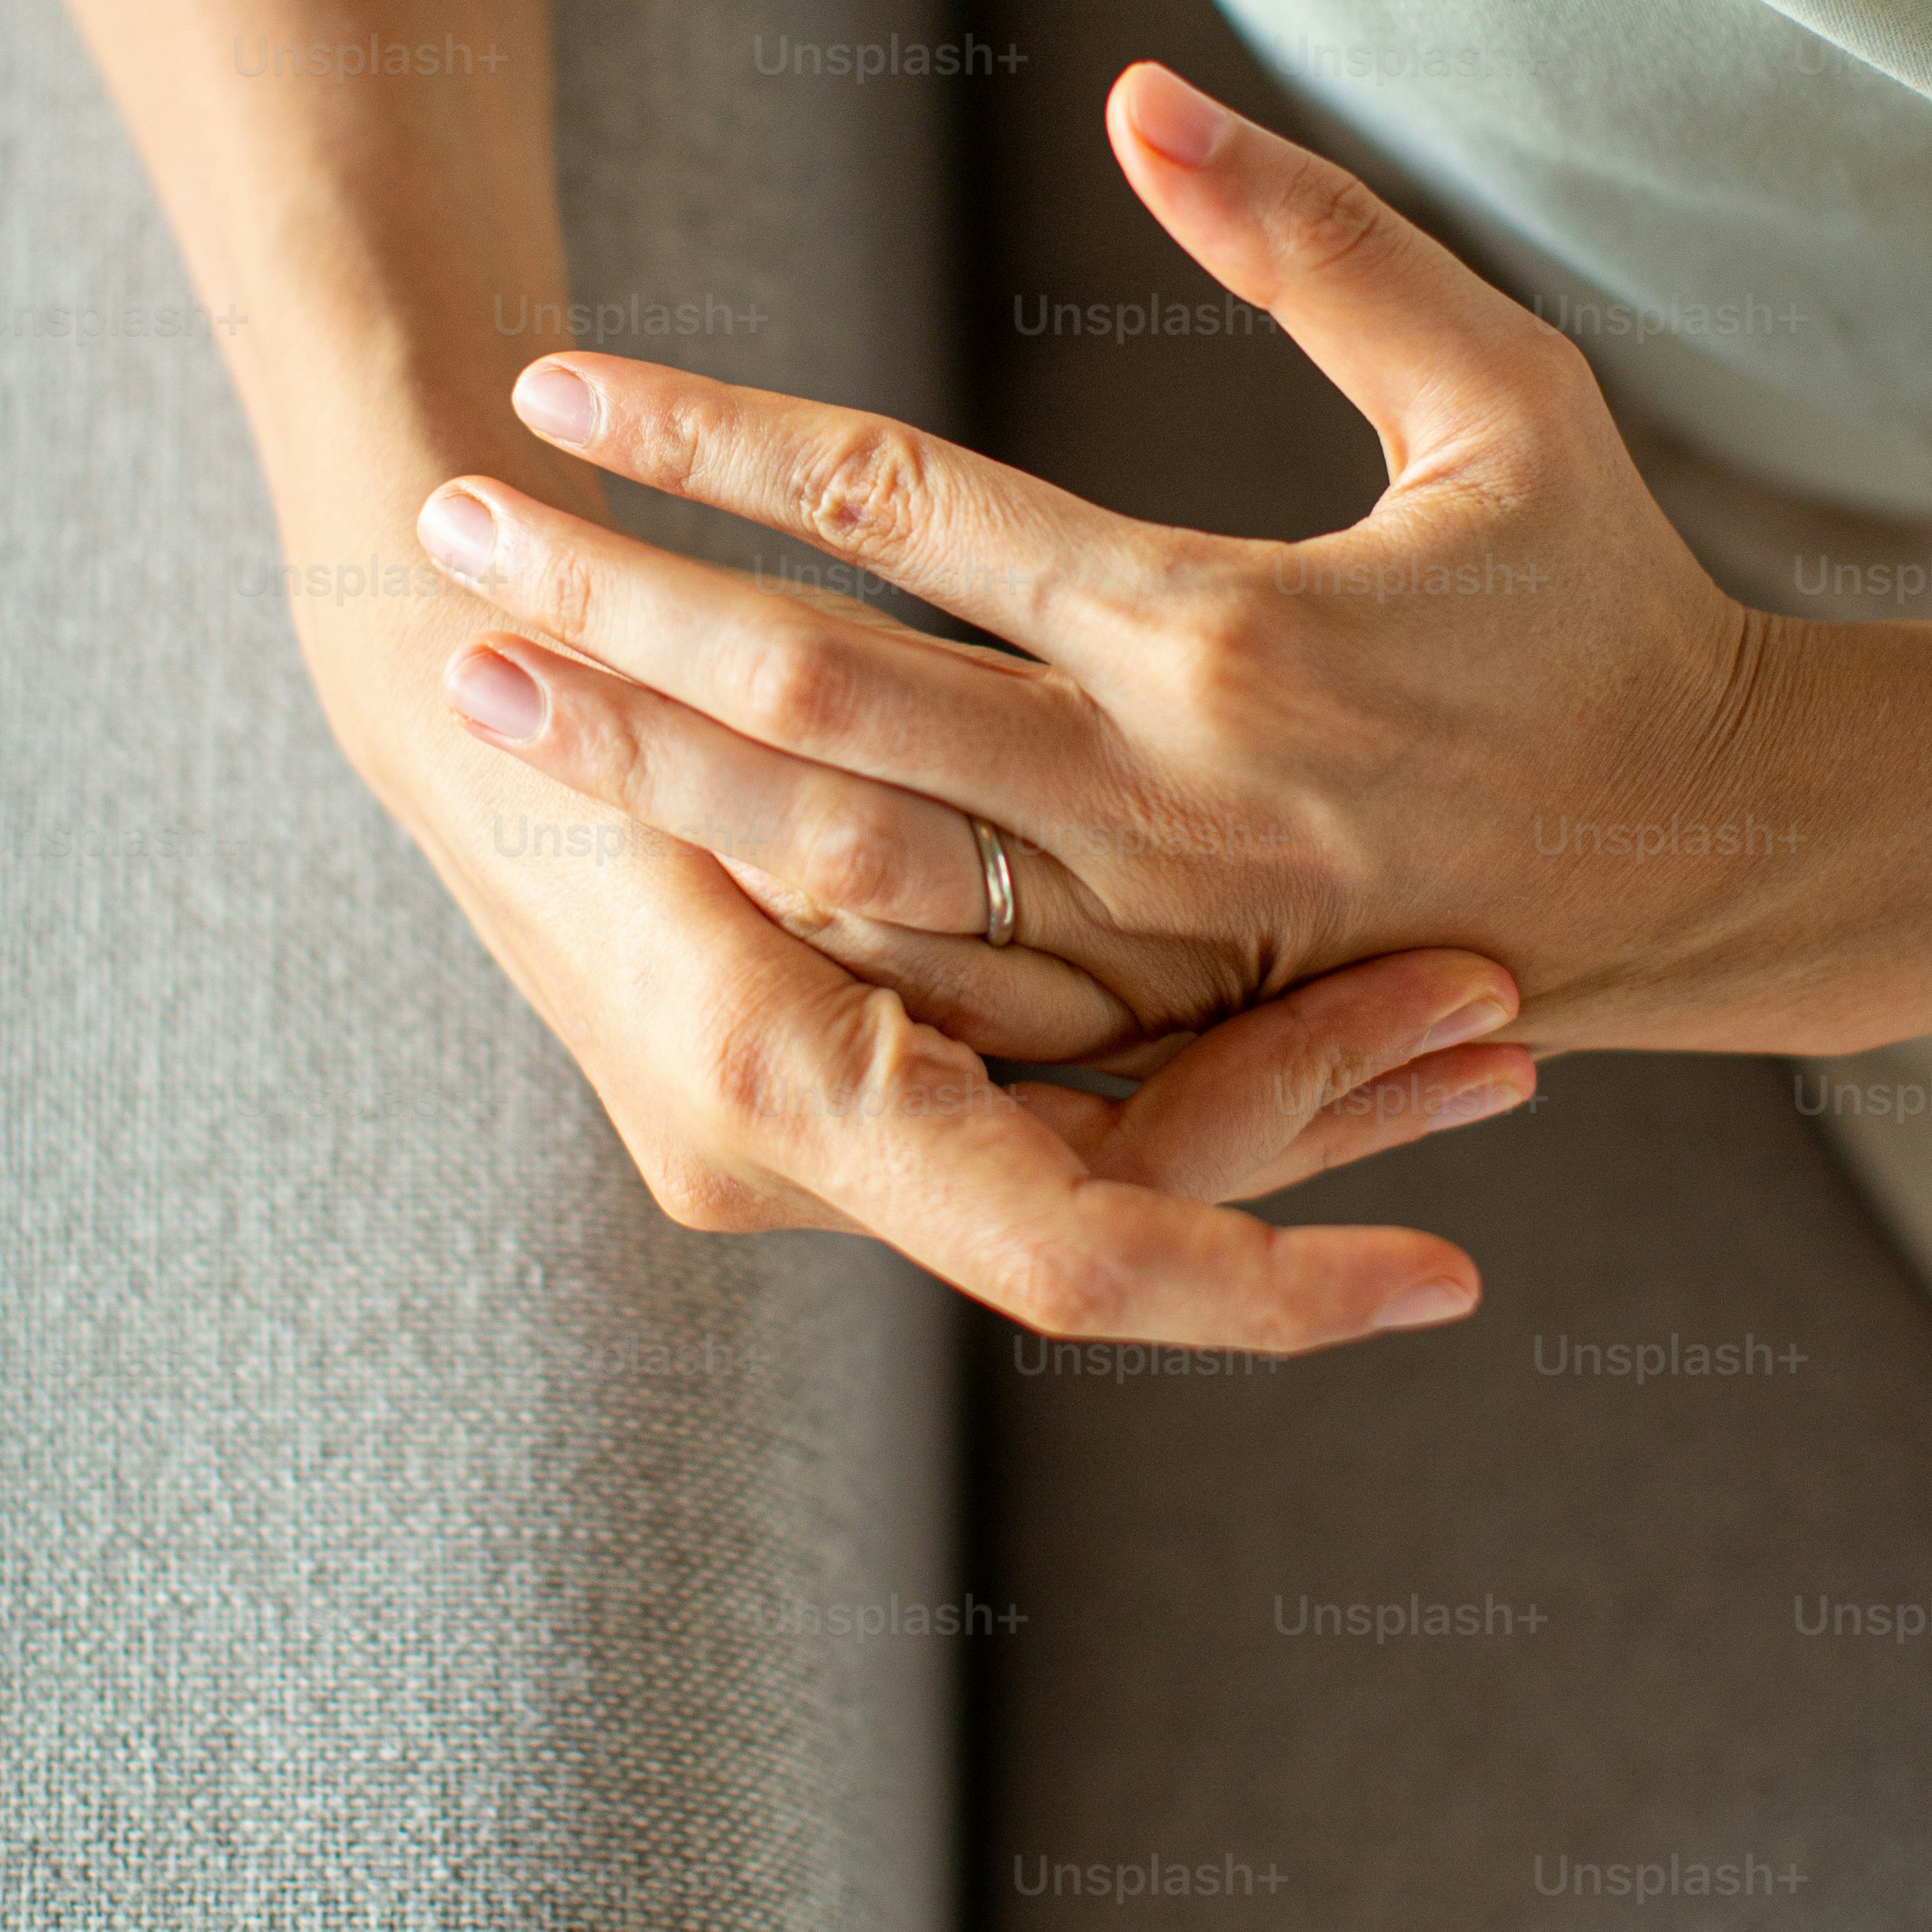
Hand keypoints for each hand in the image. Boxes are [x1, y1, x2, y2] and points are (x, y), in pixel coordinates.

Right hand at [291, 465, 1531, 1357]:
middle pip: (1118, 1198)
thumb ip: (875, 770)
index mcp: (764, 1076)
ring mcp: (810, 1113)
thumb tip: (1131, 837)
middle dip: (1321, 1137)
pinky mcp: (838, 1053)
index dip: (1262, 1282)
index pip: (1070, 1255)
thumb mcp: (728, 707)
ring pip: (1105, 1139)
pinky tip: (1346, 977)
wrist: (418, 652)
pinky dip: (1191, 1040)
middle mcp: (791, 1142)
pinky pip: (1052, 1086)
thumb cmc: (547, 649)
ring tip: (1480, 1006)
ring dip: (1290, 1080)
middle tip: (1513, 1045)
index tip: (1453, 1281)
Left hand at [421, 64, 1866, 1061]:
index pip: (900, 508)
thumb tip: (1134, 94)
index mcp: (1220, 627)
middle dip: (613, 618)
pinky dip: (788, 924)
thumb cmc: (1606, 606)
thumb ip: (1315, 242)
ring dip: (653, 775)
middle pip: (818, 698)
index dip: (711, 435)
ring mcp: (1145, 931)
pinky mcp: (1157, 1021)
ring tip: (491, 698)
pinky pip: (937, 987)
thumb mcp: (1505, 391)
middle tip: (443, 542)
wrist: (1717, 862)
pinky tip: (654, 860)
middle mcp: (1158, 792)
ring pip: (843, 864)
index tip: (558, 379)